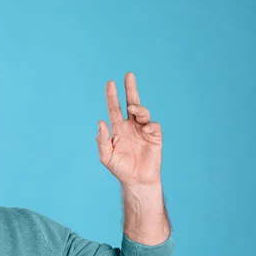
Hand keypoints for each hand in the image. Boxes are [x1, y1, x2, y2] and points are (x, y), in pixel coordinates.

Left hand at [96, 72, 162, 186]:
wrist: (136, 180)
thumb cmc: (120, 168)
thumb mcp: (106, 155)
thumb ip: (102, 140)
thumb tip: (100, 122)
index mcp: (118, 128)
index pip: (114, 108)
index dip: (112, 96)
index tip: (110, 83)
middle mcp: (131, 126)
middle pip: (131, 103)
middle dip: (130, 89)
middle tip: (128, 75)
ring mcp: (143, 130)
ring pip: (142, 112)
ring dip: (138, 108)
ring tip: (133, 108)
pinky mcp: (155, 137)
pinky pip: (153, 126)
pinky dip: (149, 125)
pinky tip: (146, 129)